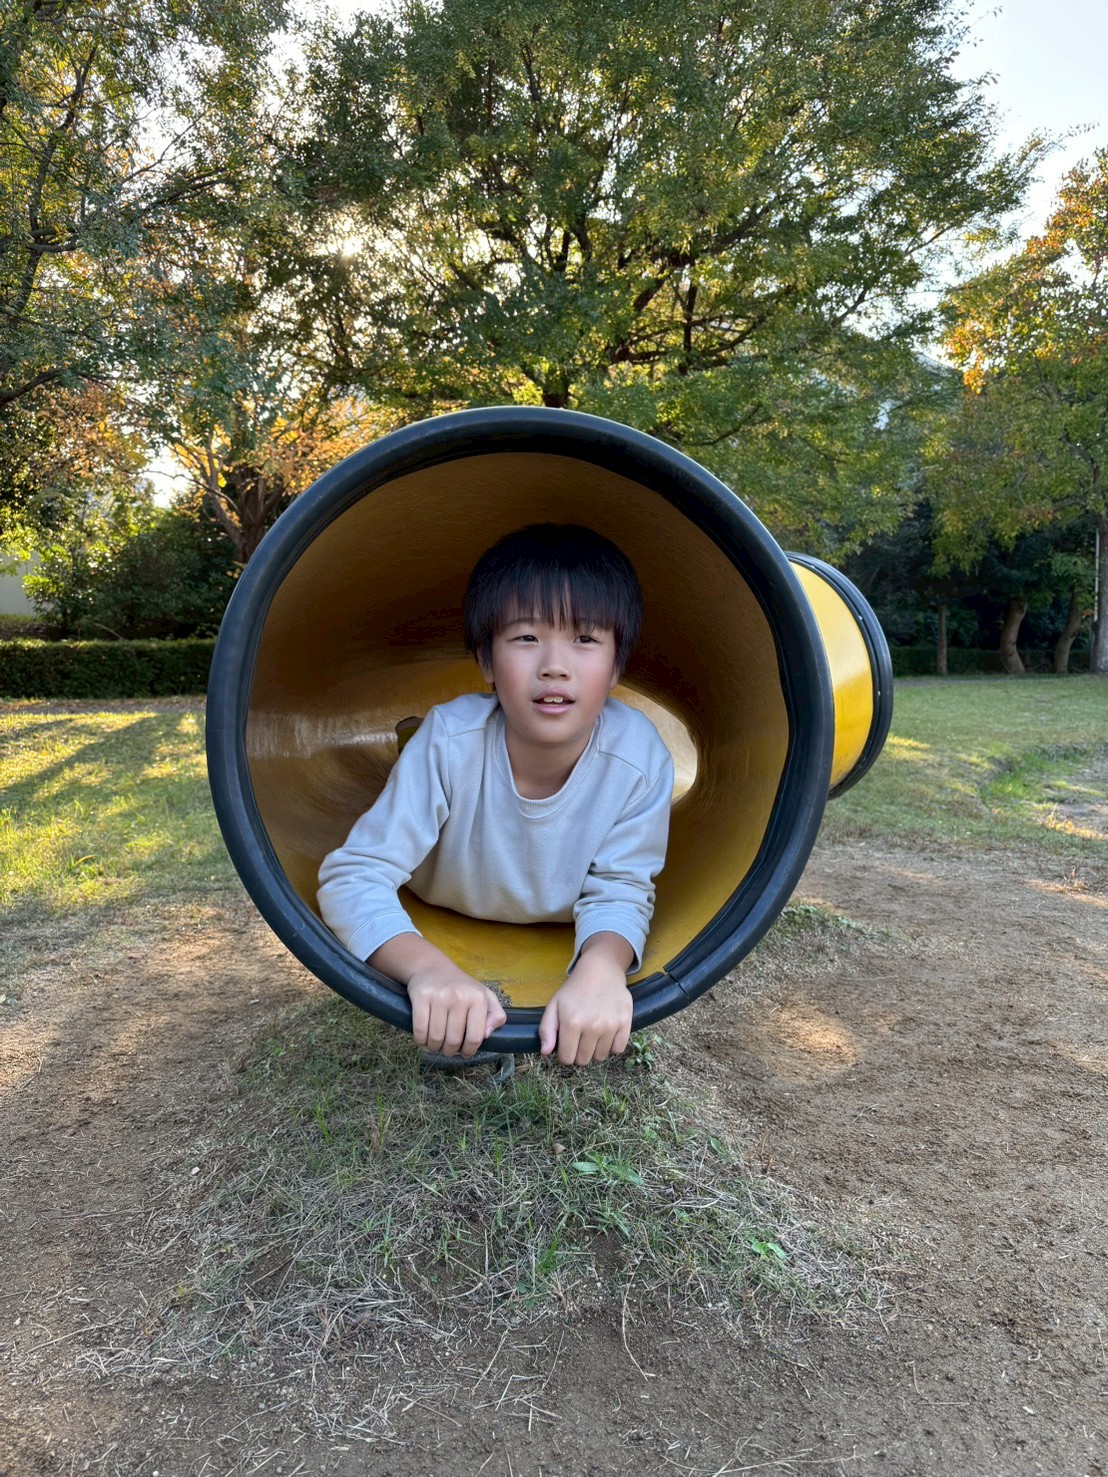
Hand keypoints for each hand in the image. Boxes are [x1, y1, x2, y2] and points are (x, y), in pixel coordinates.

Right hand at [407, 963, 507, 1056]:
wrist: (432, 968)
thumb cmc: (461, 987)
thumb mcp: (485, 996)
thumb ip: (496, 1015)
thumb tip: (487, 1035)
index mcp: (478, 998)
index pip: (475, 1037)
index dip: (469, 1051)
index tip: (465, 1052)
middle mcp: (460, 996)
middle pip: (453, 1041)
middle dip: (450, 1051)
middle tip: (448, 1049)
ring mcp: (439, 996)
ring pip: (435, 1038)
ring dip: (434, 1048)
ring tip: (436, 1045)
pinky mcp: (421, 997)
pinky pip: (419, 1030)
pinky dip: (421, 1041)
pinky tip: (424, 1040)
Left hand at [538, 948, 632, 1065]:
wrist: (601, 971)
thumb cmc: (574, 990)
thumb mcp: (554, 1005)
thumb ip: (546, 1030)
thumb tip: (545, 1052)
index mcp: (571, 1023)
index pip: (567, 1059)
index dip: (564, 1054)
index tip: (567, 1044)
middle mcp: (592, 1027)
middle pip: (583, 1060)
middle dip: (579, 1053)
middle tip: (580, 1037)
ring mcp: (610, 1026)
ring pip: (601, 1057)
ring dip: (595, 1049)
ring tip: (593, 1033)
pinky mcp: (625, 1023)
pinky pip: (618, 1049)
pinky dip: (612, 1045)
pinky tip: (607, 1033)